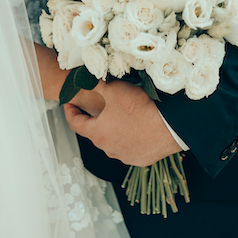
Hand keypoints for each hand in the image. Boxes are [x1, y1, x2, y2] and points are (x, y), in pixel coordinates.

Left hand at [64, 79, 181, 165]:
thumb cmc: (140, 108)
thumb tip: (84, 78)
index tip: (68, 104)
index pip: (76, 124)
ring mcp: (124, 156)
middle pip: (95, 133)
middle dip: (94, 119)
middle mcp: (108, 149)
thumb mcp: (114, 90)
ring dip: (112, 130)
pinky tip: (136, 128)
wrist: (169, 127)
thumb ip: (96, 84)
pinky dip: (128, 139)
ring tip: (120, 116)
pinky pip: (129, 148)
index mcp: (97, 133)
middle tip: (98, 106)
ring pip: (112, 142)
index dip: (70, 112)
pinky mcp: (140, 159)